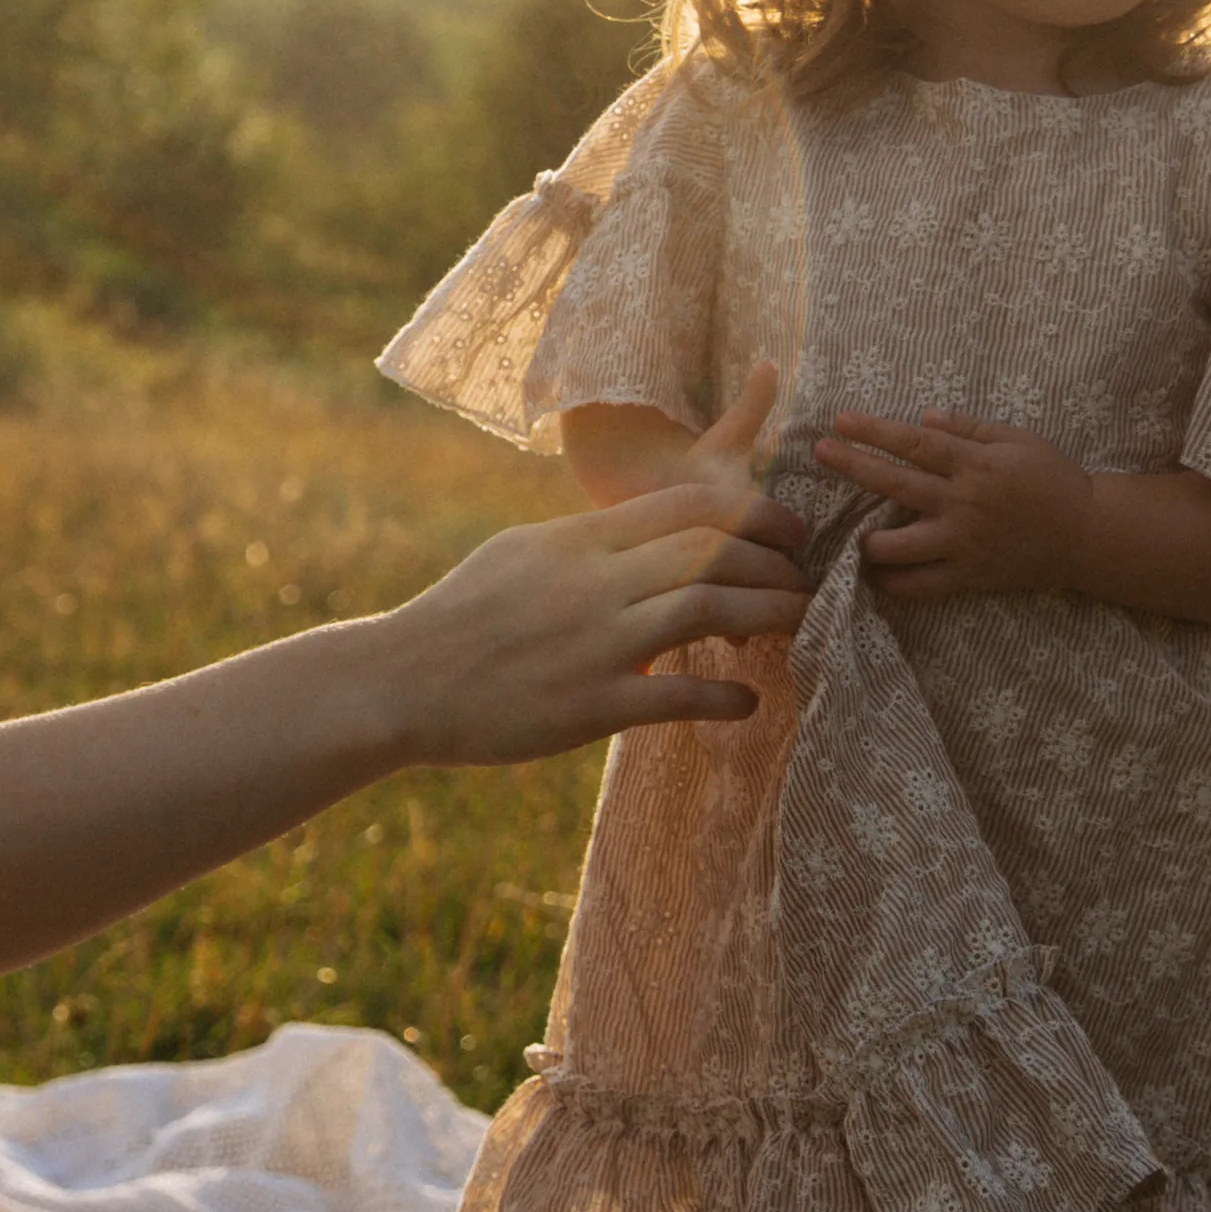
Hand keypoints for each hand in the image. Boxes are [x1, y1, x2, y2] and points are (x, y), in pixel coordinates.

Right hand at [382, 365, 807, 759]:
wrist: (402, 682)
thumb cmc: (462, 617)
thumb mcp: (520, 555)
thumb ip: (587, 543)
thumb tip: (643, 536)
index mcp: (578, 539)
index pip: (689, 505)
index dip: (757, 512)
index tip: (791, 532)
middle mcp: (592, 582)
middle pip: (712, 549)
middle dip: (777, 561)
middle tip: (808, 582)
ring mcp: (593, 644)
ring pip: (708, 606)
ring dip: (769, 614)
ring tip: (800, 627)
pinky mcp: (589, 707)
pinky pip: (678, 698)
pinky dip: (725, 698)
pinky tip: (748, 701)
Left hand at [815, 410, 1100, 599]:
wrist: (1087, 536)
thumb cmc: (1053, 479)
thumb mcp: (1018, 440)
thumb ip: (970, 428)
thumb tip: (923, 418)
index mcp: (976, 465)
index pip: (915, 444)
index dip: (875, 432)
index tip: (841, 420)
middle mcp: (963, 504)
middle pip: (897, 485)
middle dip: (854, 467)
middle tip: (820, 452)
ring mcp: (964, 544)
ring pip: (901, 547)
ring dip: (869, 542)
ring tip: (850, 537)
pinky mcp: (970, 577)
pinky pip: (923, 586)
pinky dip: (895, 584)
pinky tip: (875, 578)